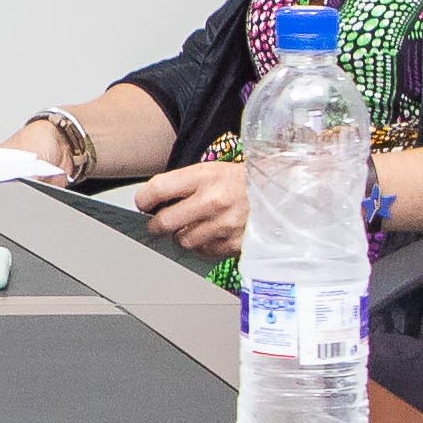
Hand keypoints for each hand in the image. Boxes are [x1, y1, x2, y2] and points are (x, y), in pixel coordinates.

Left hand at [124, 157, 251, 255]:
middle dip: (156, 226)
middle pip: (165, 222)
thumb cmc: (239, 182)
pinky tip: (212, 233)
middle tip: (157, 225)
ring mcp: (224, 225)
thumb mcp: (211, 171)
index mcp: (205, 177)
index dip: (143, 200)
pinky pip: (203, 251)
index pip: (158, 189)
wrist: (279, 194)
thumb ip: (182, 185)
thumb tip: (152, 202)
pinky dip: (203, 245)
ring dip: (182, 236)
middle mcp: (214, 200)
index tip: (143, 205)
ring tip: (193, 226)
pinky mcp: (233, 244)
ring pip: (183, 241)